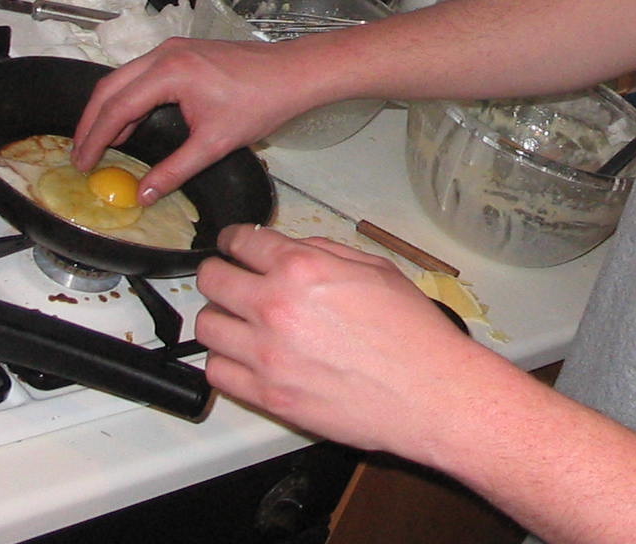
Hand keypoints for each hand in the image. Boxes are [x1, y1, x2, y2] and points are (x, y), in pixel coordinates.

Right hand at [72, 37, 317, 202]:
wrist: (293, 73)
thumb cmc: (261, 102)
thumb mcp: (214, 143)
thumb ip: (174, 170)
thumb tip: (143, 194)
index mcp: (169, 72)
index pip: (117, 107)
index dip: (95, 138)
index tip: (82, 163)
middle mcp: (165, 53)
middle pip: (110, 87)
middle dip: (90, 121)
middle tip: (79, 154)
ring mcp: (173, 49)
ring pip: (124, 78)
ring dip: (108, 109)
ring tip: (99, 143)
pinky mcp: (182, 52)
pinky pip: (141, 74)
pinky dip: (128, 98)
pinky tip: (129, 122)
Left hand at [195, 225, 495, 457]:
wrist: (429, 392)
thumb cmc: (412, 333)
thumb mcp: (375, 269)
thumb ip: (324, 252)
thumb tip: (290, 249)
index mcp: (303, 269)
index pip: (241, 242)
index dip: (233, 239)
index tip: (233, 245)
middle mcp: (276, 307)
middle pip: (211, 280)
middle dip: (219, 273)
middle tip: (230, 278)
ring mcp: (267, 355)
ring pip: (207, 326)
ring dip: (220, 318)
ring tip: (238, 321)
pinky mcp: (268, 395)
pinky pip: (217, 372)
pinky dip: (224, 361)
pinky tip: (243, 356)